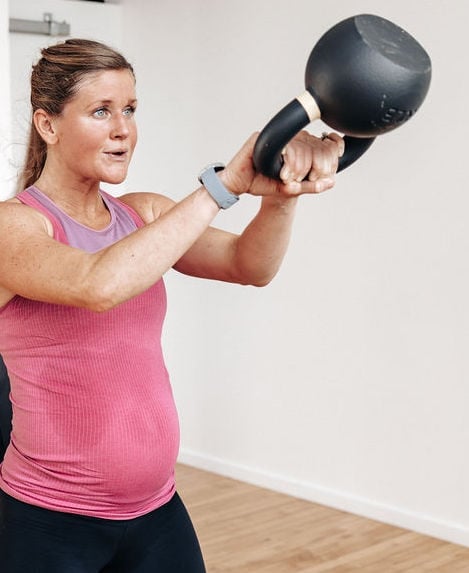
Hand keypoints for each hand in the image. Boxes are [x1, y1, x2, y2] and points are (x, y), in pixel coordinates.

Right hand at [220, 131, 343, 197]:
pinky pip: (280, 145)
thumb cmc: (261, 183)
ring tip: (286, 179)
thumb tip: (331, 182)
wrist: (238, 184)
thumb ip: (310, 186)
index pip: (319, 145)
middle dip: (309, 166)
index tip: (321, 172)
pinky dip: (284, 160)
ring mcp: (275, 136)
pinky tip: (280, 172)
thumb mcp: (290, 188)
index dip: (327, 156)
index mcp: (296, 147)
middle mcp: (288, 138)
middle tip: (299, 181)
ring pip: (298, 146)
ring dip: (296, 166)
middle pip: (311, 146)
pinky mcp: (260, 137)